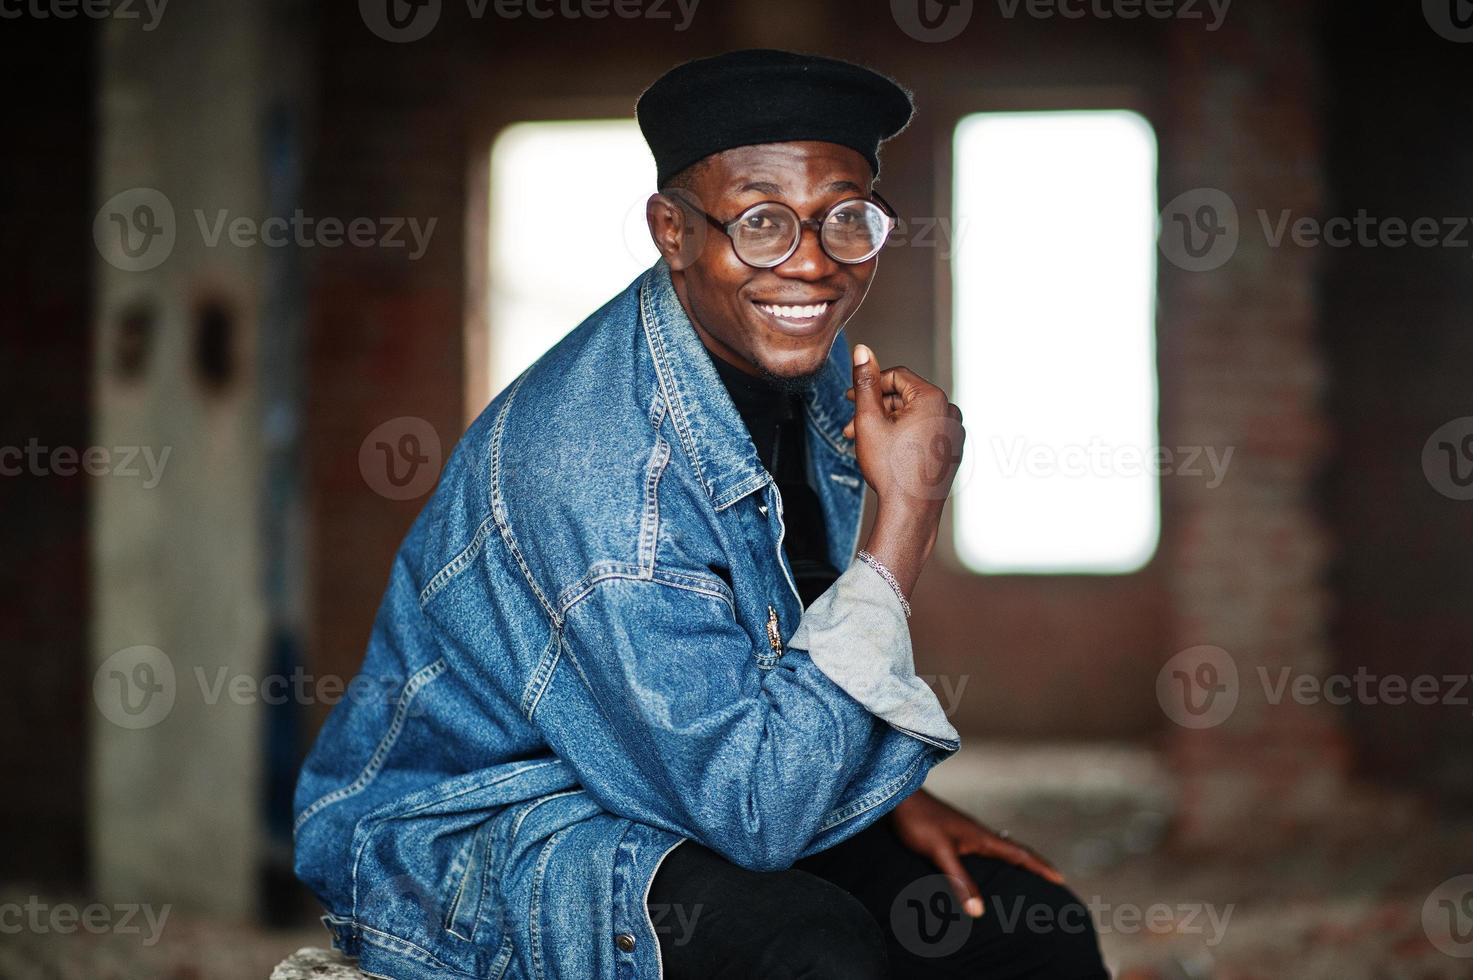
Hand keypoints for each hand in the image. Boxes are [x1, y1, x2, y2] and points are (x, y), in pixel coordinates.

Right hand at [842, 344, 964, 512]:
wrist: (910, 512)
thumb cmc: (891, 469)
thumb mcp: (869, 420)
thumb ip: (864, 382)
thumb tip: (862, 351)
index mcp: (932, 398)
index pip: (896, 376)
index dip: (870, 385)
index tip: (851, 398)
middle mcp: (950, 411)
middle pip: (905, 397)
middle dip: (876, 409)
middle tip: (851, 425)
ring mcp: (954, 432)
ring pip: (914, 416)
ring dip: (887, 423)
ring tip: (865, 441)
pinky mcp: (952, 450)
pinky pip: (925, 432)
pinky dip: (905, 435)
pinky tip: (886, 451)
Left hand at [889, 789, 1064, 917]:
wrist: (898, 798)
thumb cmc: (919, 821)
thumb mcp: (939, 852)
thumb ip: (959, 880)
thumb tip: (979, 911)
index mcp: (981, 837)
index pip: (1018, 854)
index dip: (1039, 866)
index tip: (1060, 878)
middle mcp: (978, 834)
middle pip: (1013, 851)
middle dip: (1033, 865)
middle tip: (1051, 879)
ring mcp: (966, 832)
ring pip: (998, 849)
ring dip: (1014, 861)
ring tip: (1024, 876)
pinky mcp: (954, 833)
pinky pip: (983, 849)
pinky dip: (995, 859)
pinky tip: (985, 867)